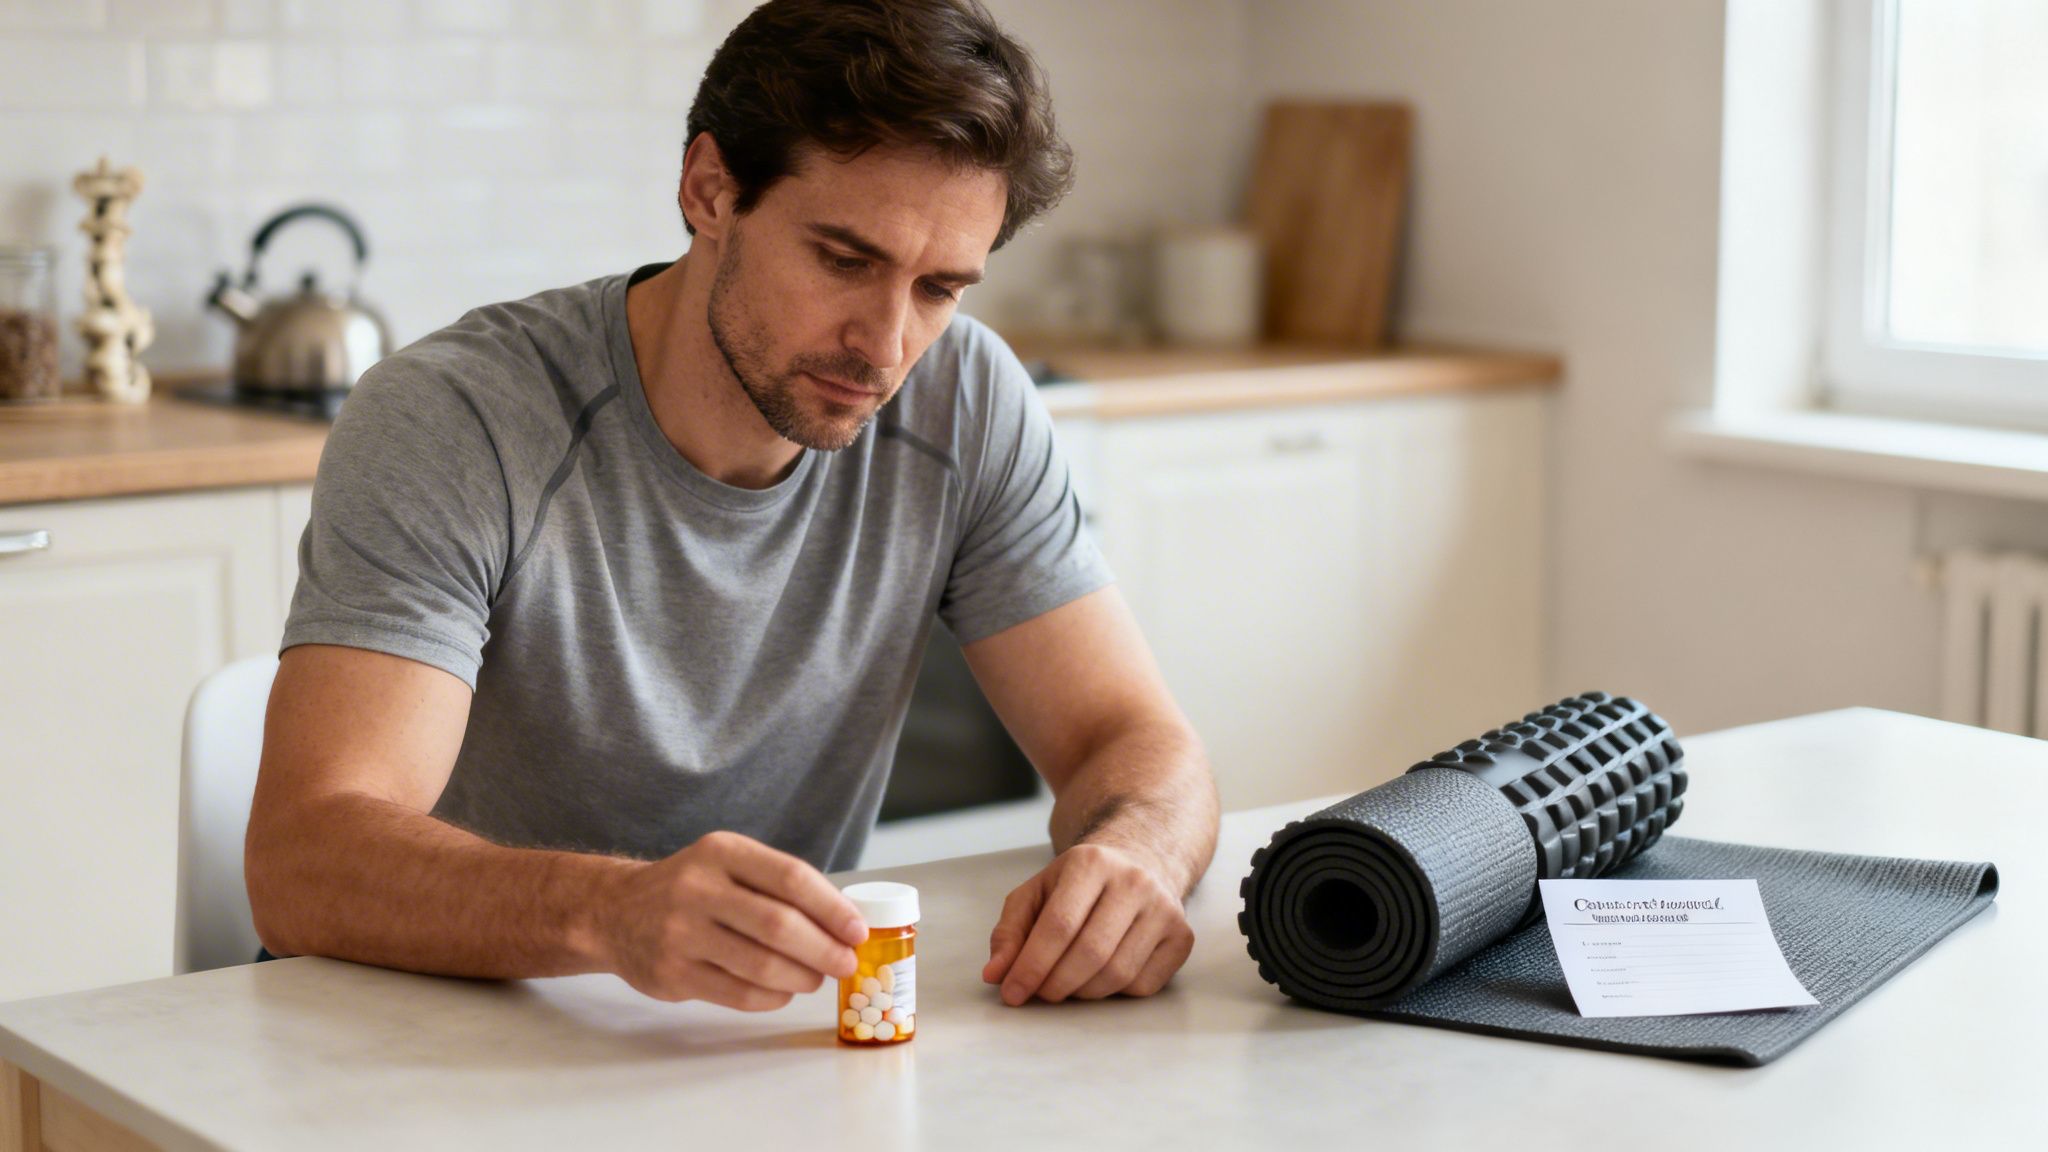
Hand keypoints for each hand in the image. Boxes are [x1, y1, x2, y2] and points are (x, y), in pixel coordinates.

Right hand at [597, 830, 865, 1008]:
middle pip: (779, 925)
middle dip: (824, 949)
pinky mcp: (672, 973)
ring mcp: (680, 933)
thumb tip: (844, 924)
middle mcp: (697, 888)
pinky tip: (783, 991)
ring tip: (816, 978)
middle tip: (846, 963)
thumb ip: (777, 886)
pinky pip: (738, 994)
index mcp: (721, 852)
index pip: (791, 878)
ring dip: (801, 977)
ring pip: (760, 964)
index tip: (858, 931)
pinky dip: (772, 997)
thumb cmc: (690, 888)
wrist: (614, 911)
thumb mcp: (727, 864)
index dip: (833, 908)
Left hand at [981, 842, 1195, 1004]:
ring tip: (1066, 984)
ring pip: (1118, 974)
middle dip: (1056, 985)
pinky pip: (1143, 985)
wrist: (1142, 861)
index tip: (1012, 993)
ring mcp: (1164, 909)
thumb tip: (995, 974)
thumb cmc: (1081, 883)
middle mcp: (1134, 882)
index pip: (1058, 926)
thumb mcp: (1037, 892)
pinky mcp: (1182, 937)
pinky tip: (1101, 976)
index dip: (1031, 967)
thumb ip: (1010, 931)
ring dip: (1083, 992)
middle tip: (1038, 994)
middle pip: (1090, 953)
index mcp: (1091, 863)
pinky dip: (1114, 993)